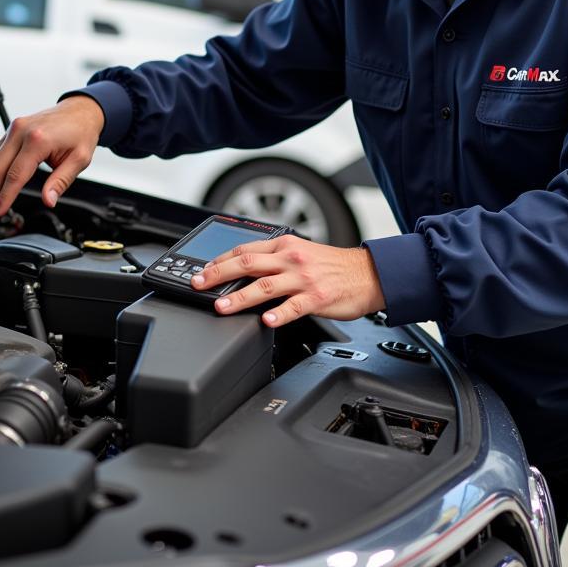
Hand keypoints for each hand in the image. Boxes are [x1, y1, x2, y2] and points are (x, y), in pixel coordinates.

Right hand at [0, 96, 104, 215]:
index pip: (15, 175)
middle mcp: (22, 131)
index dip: (5, 197)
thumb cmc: (81, 133)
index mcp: (38, 139)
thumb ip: (61, 182)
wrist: (80, 111)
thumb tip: (48, 200)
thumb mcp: (79, 160)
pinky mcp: (12, 128)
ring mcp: (14, 128)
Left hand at [191, 236, 384, 326]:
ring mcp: (303, 279)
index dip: (219, 260)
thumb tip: (243, 268)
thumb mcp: (301, 251)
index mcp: (285, 245)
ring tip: (222, 306)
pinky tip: (266, 321)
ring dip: (240, 297)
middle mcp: (291, 259)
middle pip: (248, 264)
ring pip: (265, 286)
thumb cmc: (333, 266)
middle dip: (219, 275)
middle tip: (199, 284)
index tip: (202, 270)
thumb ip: (274, 258)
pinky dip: (278, 314)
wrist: (368, 274)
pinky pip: (293, 307)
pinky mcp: (317, 298)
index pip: (245, 249)